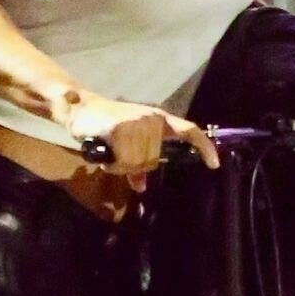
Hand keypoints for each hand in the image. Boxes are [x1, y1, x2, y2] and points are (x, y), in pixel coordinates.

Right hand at [57, 93, 219, 191]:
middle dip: (132, 165)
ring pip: (136, 163)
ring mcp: (138, 123)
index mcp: (158, 119)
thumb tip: (142, 187)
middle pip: (152, 160)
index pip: (188, 130)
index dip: (204, 147)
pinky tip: (103, 149)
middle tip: (116, 154)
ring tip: (109, 149)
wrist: (80, 108)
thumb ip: (136, 165)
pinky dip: (111, 162)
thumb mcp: (125, 143)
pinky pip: (122, 161)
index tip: (214, 164)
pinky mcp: (121, 129)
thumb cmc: (104, 126)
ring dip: (119, 163)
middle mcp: (152, 119)